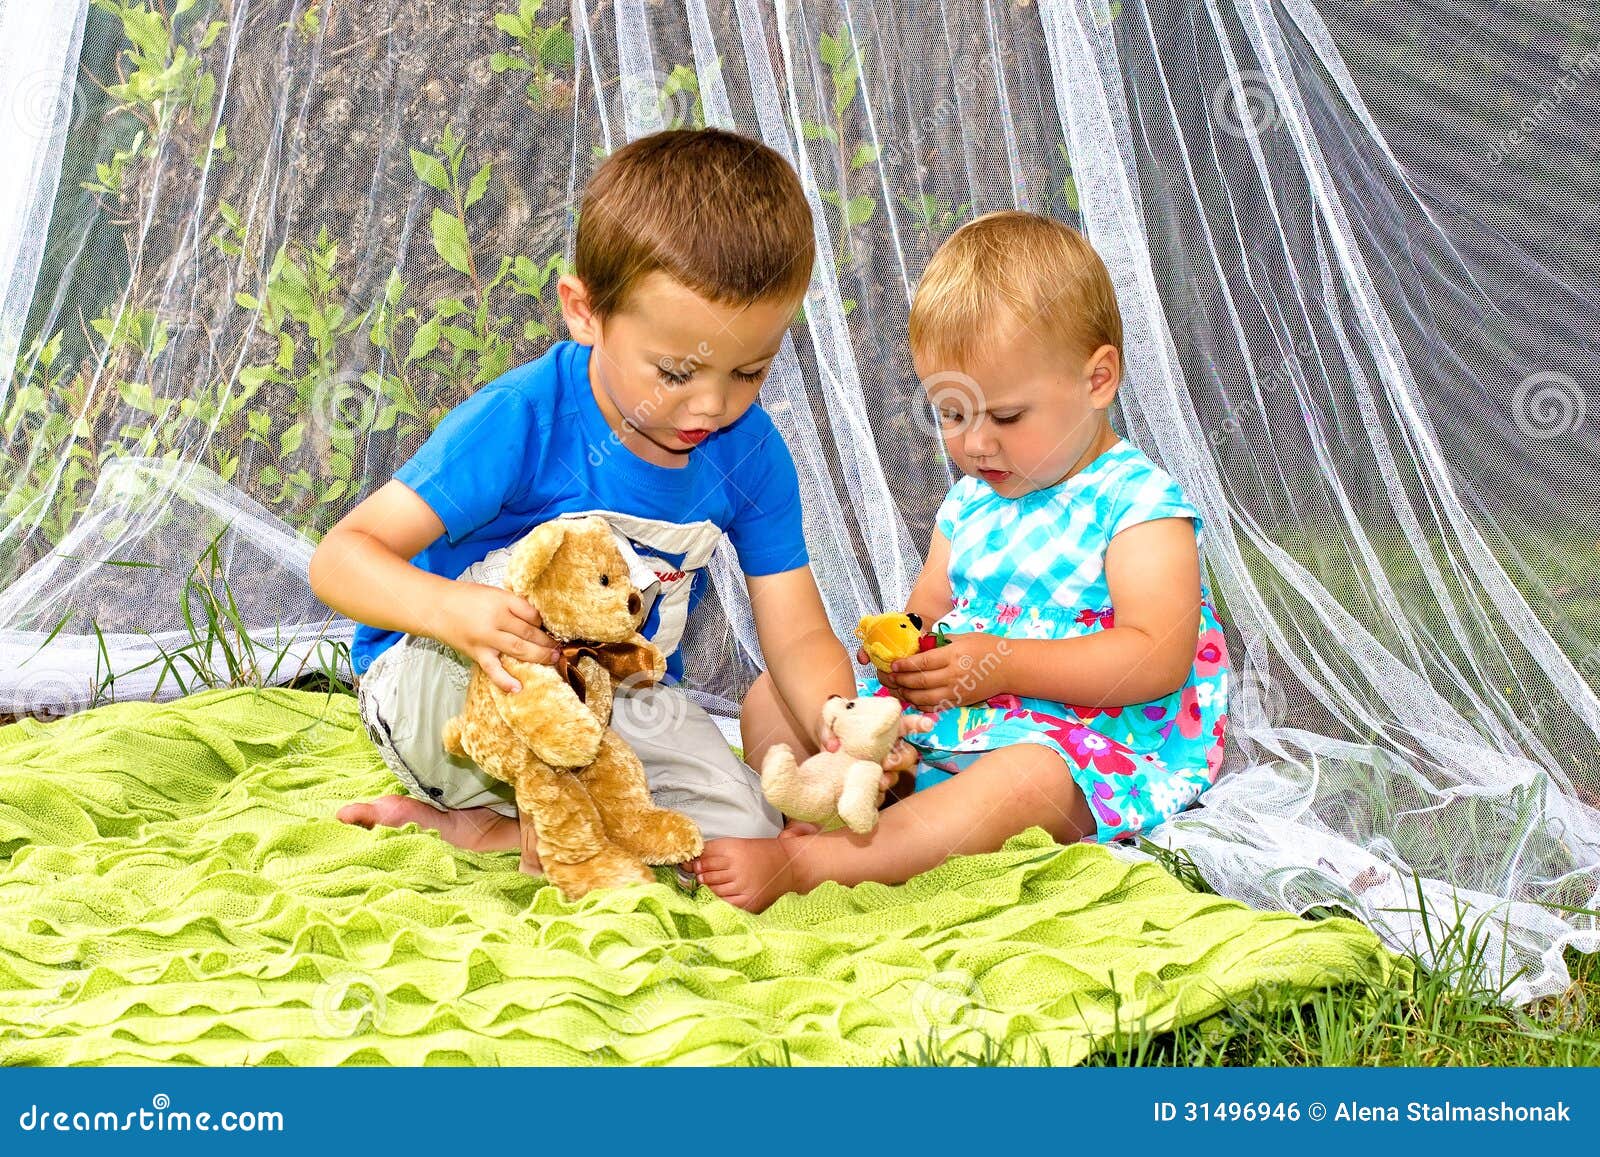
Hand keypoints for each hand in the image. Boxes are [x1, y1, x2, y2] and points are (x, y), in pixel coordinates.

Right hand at [433, 581, 561, 692]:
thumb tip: (535, 621)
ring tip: (553, 660)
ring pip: (518, 649)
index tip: (549, 627)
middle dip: (547, 642)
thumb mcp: (492, 593)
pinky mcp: (476, 653)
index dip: (543, 622)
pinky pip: (493, 669)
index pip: (531, 613)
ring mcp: (486, 638)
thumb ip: (512, 605)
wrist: (434, 606)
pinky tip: (518, 688)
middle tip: (559, 648)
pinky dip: (505, 680)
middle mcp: (496, 619)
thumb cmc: (465, 597)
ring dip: (538, 656)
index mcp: (501, 600)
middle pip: (529, 633)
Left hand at [819, 707, 932, 807]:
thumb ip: (828, 729)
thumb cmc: (831, 730)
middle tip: (886, 762)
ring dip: (890, 779)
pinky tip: (870, 796)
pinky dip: (877, 796)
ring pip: (895, 776)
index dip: (918, 724)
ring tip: (879, 782)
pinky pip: (880, 794)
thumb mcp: (826, 721)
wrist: (821, 753)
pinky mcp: (870, 785)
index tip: (927, 725)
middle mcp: (887, 749)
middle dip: (902, 759)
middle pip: (908, 755)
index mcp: (883, 728)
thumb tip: (833, 745)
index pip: (905, 724)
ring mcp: (880, 769)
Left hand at [887, 632, 1006, 711]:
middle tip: (888, 676)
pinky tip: (912, 698)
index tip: (893, 664)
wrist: (1009, 667)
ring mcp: (956, 691)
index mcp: (953, 656)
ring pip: (924, 697)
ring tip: (897, 688)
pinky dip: (920, 704)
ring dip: (907, 694)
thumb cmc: (987, 647)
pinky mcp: (959, 702)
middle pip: (919, 681)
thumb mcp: (963, 637)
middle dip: (900, 679)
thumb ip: (940, 642)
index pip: (922, 662)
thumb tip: (919, 644)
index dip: (904, 664)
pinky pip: (935, 706)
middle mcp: (953, 675)